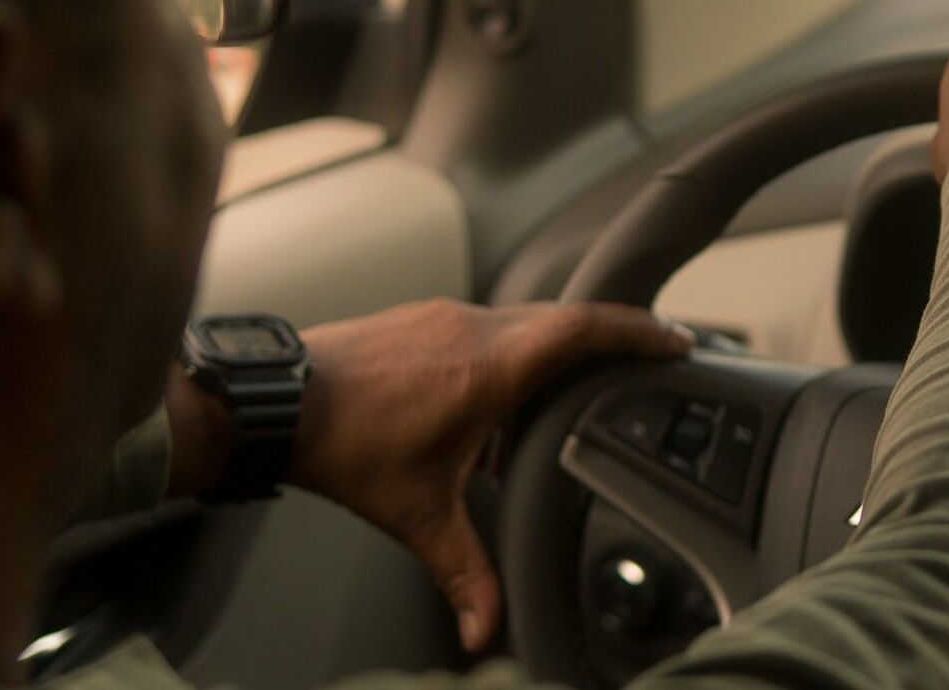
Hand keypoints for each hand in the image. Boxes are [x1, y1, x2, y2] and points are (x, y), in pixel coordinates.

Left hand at [288, 300, 690, 651]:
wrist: (271, 400)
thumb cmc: (341, 446)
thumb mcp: (416, 515)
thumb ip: (464, 572)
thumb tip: (486, 631)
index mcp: (489, 368)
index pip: (585, 329)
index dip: (639, 331)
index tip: (677, 339)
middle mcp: (474, 330)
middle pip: (567, 319)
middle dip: (613, 339)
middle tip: (648, 360)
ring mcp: (445, 317)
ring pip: (525, 322)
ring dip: (556, 351)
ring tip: (572, 393)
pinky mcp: (422, 319)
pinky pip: (487, 328)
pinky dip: (512, 355)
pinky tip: (496, 405)